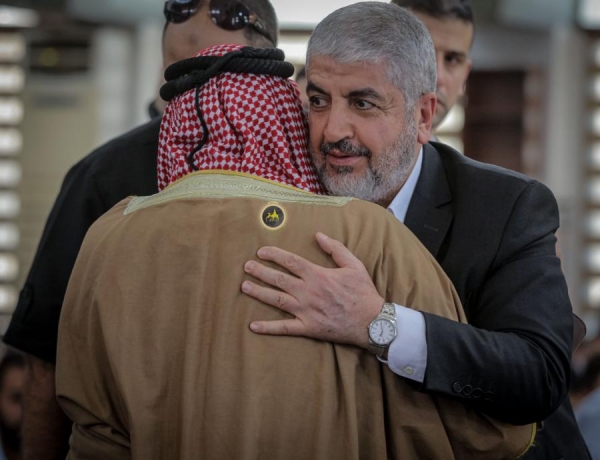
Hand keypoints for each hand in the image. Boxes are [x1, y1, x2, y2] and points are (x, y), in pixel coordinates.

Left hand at [241, 232, 384, 347]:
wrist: (372, 321)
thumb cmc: (363, 292)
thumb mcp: (353, 264)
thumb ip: (335, 248)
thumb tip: (318, 235)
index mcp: (318, 275)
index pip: (290, 261)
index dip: (273, 255)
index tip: (261, 252)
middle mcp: (308, 292)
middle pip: (278, 279)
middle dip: (260, 271)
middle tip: (246, 267)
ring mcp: (306, 311)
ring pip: (276, 300)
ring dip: (259, 293)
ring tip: (244, 286)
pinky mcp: (308, 328)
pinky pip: (284, 328)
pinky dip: (268, 328)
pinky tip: (253, 326)